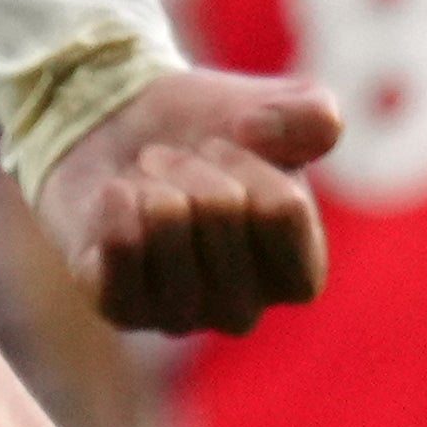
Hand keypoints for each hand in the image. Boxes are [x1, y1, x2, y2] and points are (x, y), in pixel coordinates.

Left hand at [36, 68, 337, 335]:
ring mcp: (180, 316)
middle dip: (194, 163)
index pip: (284, 211)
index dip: (250, 160)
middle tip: (175, 161)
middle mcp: (242, 310)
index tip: (232, 151)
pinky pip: (119, 255)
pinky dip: (116, 205)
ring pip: (166, 225)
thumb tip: (261, 132)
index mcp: (296, 273)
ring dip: (153, 180)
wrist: (121, 138)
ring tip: (146, 180)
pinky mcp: (121, 309)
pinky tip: (117, 195)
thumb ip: (311, 113)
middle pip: (221, 209)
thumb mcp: (273, 109)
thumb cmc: (210, 134)